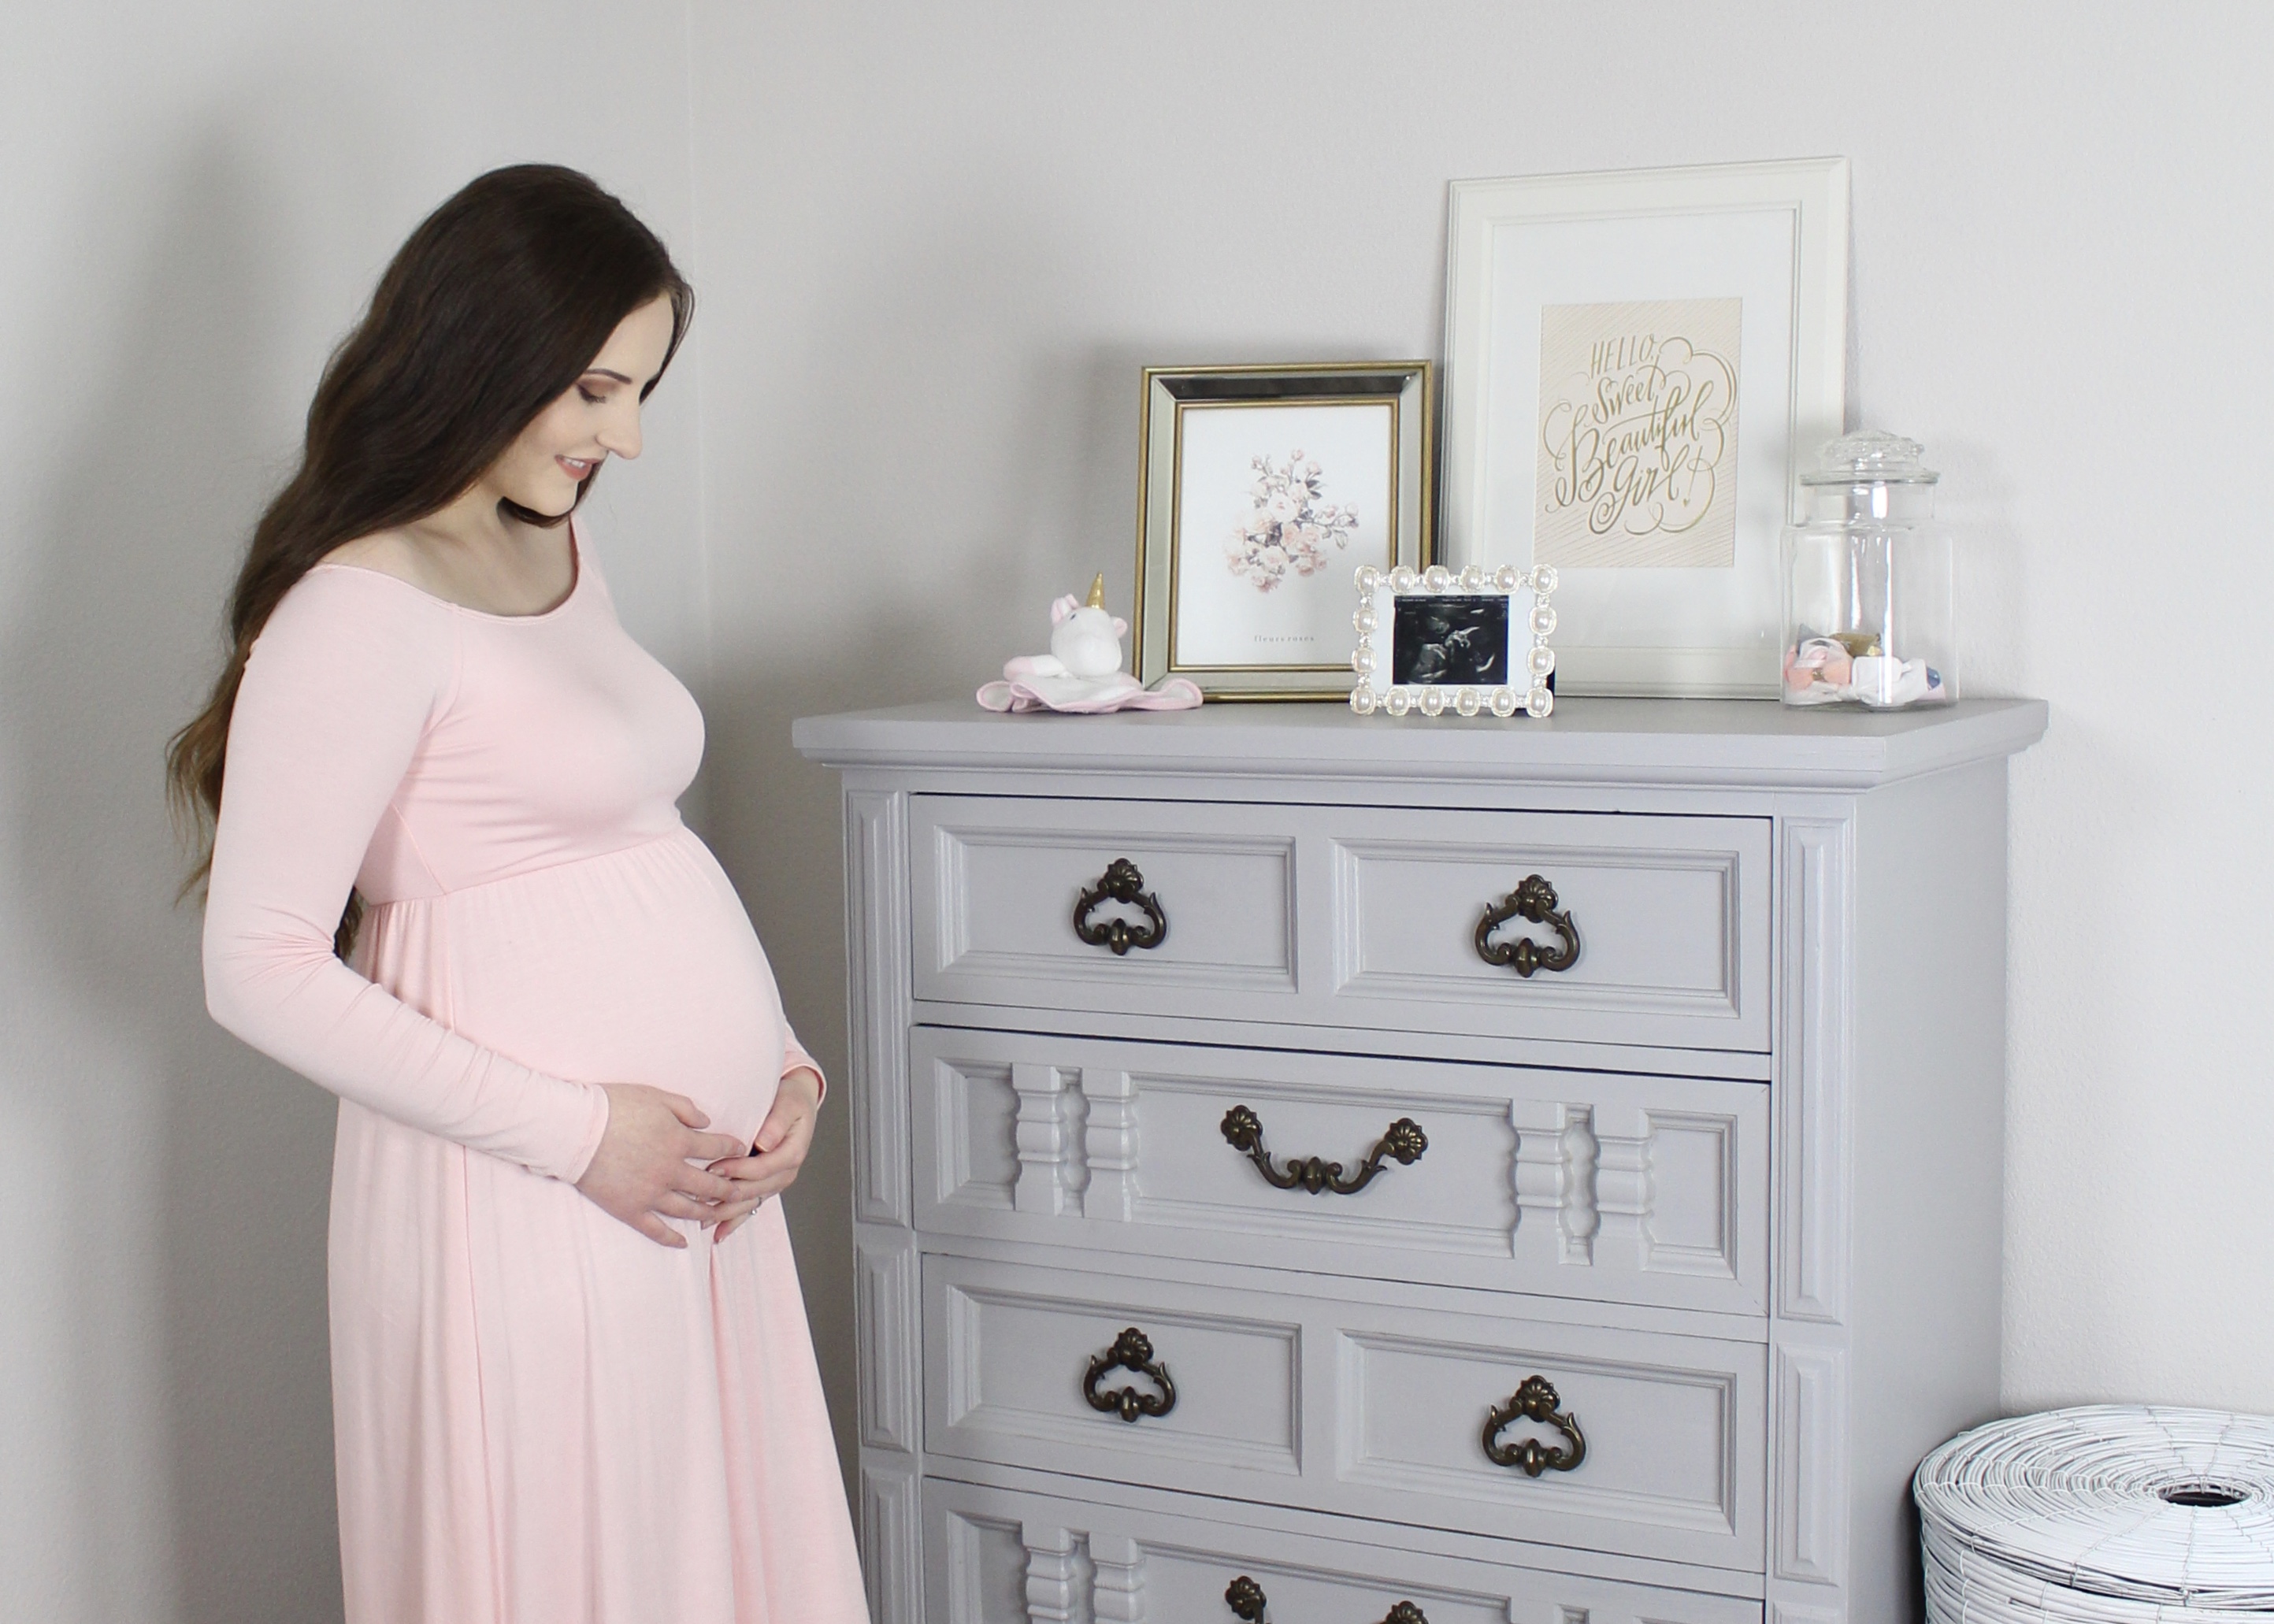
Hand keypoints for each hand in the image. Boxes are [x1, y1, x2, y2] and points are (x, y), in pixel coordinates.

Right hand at [575, 1083, 748, 1247]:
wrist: (574, 1129)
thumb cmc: (613, 1106)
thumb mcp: (655, 1096)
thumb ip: (685, 1108)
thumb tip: (707, 1121)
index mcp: (679, 1141)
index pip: (717, 1148)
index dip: (733, 1148)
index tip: (742, 1151)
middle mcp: (671, 1171)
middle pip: (709, 1184)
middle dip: (729, 1187)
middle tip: (741, 1190)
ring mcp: (651, 1193)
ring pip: (688, 1209)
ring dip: (707, 1212)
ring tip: (718, 1213)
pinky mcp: (630, 1209)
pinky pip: (655, 1229)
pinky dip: (672, 1238)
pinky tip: (683, 1242)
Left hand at [709, 1067, 821, 1243]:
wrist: (797, 1104)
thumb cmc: (791, 1100)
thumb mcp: (788, 1104)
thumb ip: (777, 1122)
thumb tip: (764, 1143)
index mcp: (791, 1154)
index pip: (761, 1169)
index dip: (737, 1171)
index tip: (713, 1168)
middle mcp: (785, 1173)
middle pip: (752, 1190)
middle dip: (725, 1193)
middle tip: (697, 1193)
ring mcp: (775, 1183)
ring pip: (748, 1203)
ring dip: (725, 1212)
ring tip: (700, 1218)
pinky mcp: (766, 1187)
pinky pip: (750, 1207)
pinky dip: (734, 1221)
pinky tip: (718, 1234)